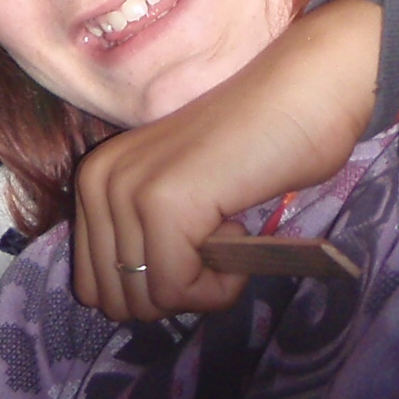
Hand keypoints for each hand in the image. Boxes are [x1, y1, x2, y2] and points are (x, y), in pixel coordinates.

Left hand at [73, 0, 379, 321]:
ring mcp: (127, 191)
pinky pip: (179, 289)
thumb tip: (130, 307)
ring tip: (230, 229)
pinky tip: (240, 228)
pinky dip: (221, 283)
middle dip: (175, 292)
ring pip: (150, 299)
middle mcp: (97, 182)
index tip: (196, 247)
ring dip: (202, 286)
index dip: (156, 288)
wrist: (306, 91)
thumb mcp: (178, 199)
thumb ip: (144, 239)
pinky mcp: (163, 204)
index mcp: (93, 181)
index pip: (95, 287)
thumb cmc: (259, 146)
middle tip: (216, 245)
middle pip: (118, 301)